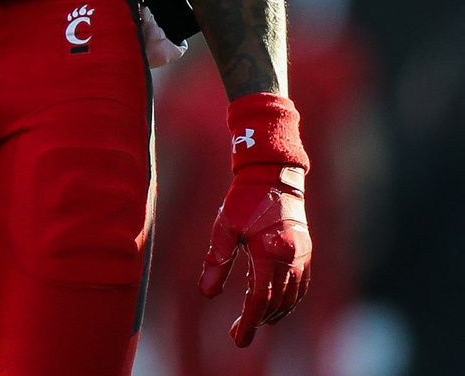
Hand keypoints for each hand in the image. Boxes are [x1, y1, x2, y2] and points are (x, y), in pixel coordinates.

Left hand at [199, 164, 311, 346]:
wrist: (273, 177)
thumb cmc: (243, 201)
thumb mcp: (223, 229)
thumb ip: (217, 263)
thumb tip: (207, 294)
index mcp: (268, 253)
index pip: (259, 299)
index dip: (248, 322)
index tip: (237, 338)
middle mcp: (291, 259)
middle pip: (276, 303)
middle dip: (258, 321)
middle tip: (238, 333)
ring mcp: (303, 257)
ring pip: (292, 298)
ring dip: (274, 313)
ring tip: (254, 321)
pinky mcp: (307, 253)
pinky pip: (301, 286)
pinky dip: (289, 301)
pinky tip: (276, 305)